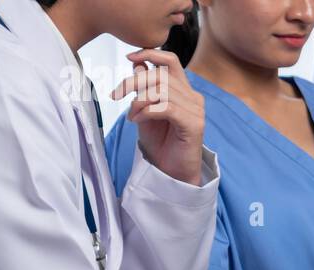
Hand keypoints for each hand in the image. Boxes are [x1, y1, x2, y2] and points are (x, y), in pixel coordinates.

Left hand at [112, 49, 205, 185]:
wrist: (170, 172)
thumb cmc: (159, 142)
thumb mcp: (144, 110)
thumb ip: (144, 88)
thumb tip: (137, 63)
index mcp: (183, 91)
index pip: (171, 61)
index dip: (150, 54)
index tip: (129, 58)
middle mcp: (193, 97)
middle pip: (161, 75)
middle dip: (133, 82)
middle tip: (116, 94)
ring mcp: (196, 111)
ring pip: (162, 91)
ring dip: (139, 101)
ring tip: (132, 115)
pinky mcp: (195, 125)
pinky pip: (167, 108)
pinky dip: (147, 112)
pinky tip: (138, 121)